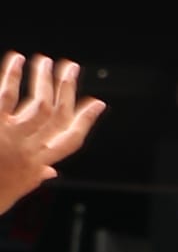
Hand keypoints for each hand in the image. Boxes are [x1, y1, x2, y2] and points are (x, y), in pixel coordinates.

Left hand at [0, 53, 103, 215]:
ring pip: (40, 105)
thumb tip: (51, 173)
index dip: (85, 120)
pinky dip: (13, 76)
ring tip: (43, 61)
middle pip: (58, 116)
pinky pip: (8, 97)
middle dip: (66, 89)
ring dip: (43, 79)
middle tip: (69, 67)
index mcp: (38, 164)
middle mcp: (30, 151)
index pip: (70, 141)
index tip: (96, 103)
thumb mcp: (17, 190)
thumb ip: (35, 177)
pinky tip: (17, 61)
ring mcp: (13, 138)